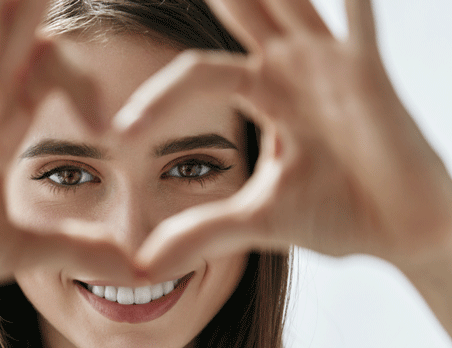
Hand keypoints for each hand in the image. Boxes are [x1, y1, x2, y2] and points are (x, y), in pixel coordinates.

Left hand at [113, 0, 451, 278]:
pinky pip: (359, 23)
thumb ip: (201, 232)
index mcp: (262, 92)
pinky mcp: (370, 74)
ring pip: (289, 4)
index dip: (159, 98)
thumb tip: (143, 266)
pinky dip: (351, 1)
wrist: (404, 232)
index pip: (197, 74)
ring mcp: (330, 65)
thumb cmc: (338, 214)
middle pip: (243, 13)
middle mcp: (292, 68)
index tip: (120, 134)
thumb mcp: (256, 221)